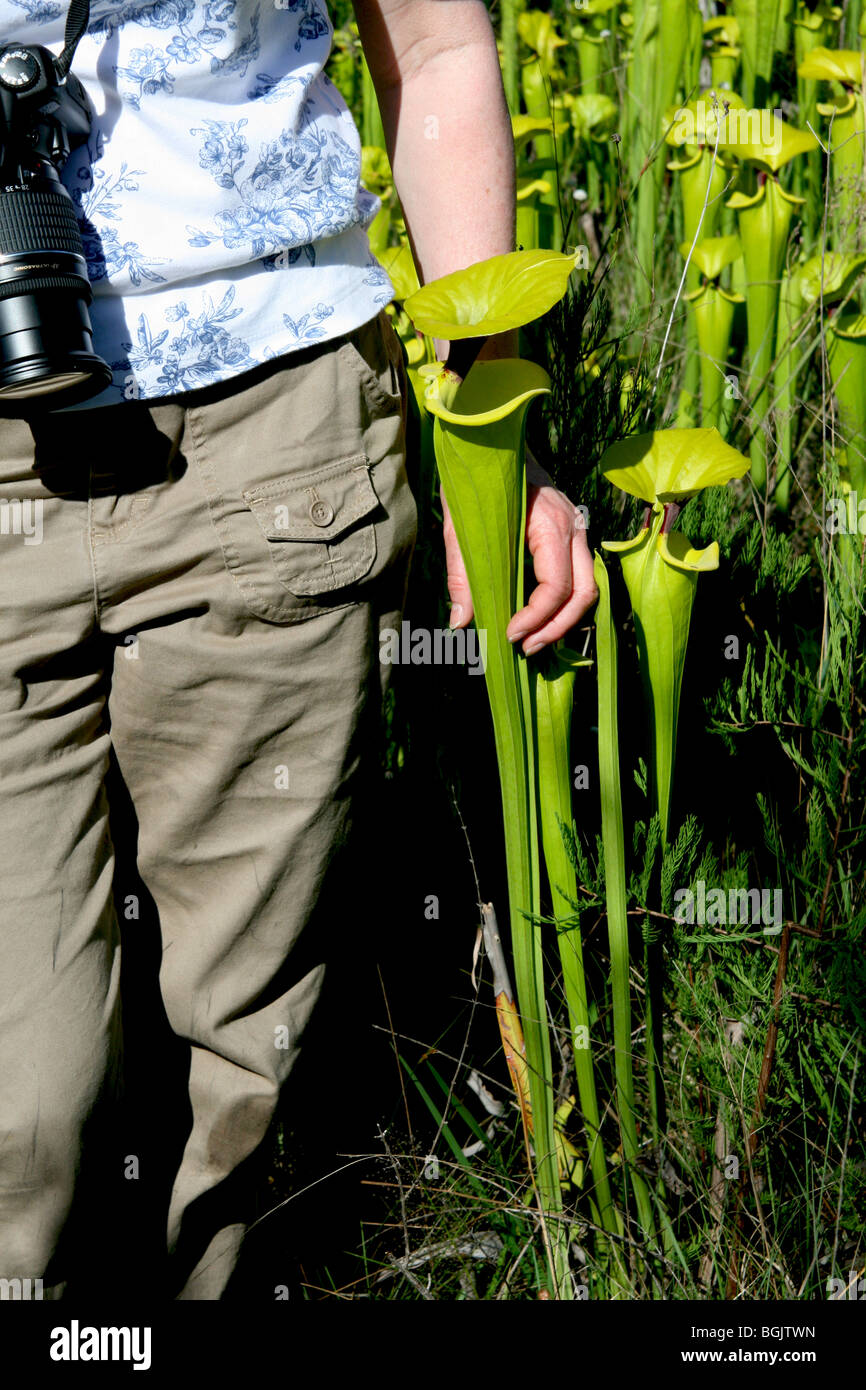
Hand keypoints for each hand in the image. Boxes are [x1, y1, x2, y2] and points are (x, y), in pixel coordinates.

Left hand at [442, 448, 597, 655]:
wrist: (491, 439)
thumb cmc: (476, 478)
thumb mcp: (459, 525)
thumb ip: (462, 573)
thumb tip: (460, 623)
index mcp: (550, 522)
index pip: (557, 586)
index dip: (536, 618)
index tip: (508, 635)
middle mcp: (573, 526)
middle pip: (585, 593)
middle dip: (557, 628)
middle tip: (524, 649)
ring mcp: (576, 530)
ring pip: (589, 589)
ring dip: (564, 621)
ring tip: (531, 642)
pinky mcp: (570, 536)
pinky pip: (579, 578)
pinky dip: (563, 606)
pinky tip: (537, 621)